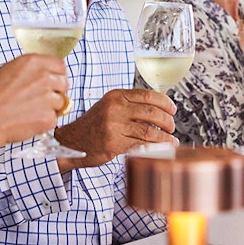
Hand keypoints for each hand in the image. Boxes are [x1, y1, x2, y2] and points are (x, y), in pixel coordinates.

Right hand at [0, 54, 62, 147]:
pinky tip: (26, 122)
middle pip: (64, 83)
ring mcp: (48, 98)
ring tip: (28, 112)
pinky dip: (44, 123)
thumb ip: (28, 72)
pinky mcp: (48, 117)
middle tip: (39, 99)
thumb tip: (38, 76)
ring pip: (60, 102)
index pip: (60, 64)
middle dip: (55, 91)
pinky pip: (54, 119)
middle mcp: (43, 77)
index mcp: (32, 62)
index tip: (52, 81)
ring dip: (50, 108)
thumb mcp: (6, 72)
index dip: (56, 74)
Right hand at [54, 89, 175, 169]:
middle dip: (167, 121)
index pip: (148, 95)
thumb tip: (159, 109)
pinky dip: (154, 147)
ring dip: (164, 137)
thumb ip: (130, 105)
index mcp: (116, 96)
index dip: (165, 102)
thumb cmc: (93, 125)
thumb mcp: (109, 106)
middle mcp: (115, 108)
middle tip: (171, 127)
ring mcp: (114, 126)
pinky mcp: (113, 144)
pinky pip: (140, 145)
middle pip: (151, 112)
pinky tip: (161, 149)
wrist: (71, 141)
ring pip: (149, 131)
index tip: (172, 109)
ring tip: (171, 140)